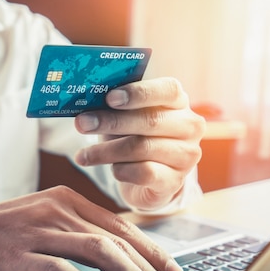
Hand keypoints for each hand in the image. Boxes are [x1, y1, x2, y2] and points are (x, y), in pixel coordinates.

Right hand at [0, 186, 185, 270]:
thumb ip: (73, 229)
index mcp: (65, 200)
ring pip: (100, 253)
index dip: (151, 250)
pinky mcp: (22, 255)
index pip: (120, 226)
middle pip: (117, 240)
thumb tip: (113, 253)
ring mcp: (40, 232)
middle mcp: (57, 211)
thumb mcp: (39, 218)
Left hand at [74, 77, 205, 210]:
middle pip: (149, 120)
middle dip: (110, 121)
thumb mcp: (126, 118)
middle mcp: (188, 127)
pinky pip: (143, 172)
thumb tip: (86, 103)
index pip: (168, 90)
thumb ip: (114, 107)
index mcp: (178, 103)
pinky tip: (112, 170)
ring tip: (83, 155)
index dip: (139, 93)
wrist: (150, 179)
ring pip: (141, 148)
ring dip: (106, 151)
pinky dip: (121, 170)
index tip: (110, 98)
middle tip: (81, 123)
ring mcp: (185, 155)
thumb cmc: (136, 138)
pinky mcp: (175, 180)